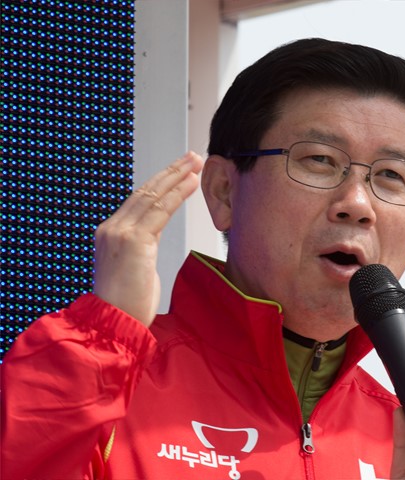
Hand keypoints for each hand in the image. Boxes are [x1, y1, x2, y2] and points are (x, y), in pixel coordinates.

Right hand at [93, 152, 203, 325]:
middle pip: (145, 191)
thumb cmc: (127, 304)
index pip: (137, 200)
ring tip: (196, 162)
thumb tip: (153, 238)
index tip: (177, 172)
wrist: (114, 324)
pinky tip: (192, 182)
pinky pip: (161, 210)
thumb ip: (141, 248)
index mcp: (110, 233)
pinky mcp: (133, 241)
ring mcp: (120, 233)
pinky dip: (178, 193)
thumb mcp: (134, 269)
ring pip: (153, 196)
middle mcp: (111, 228)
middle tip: (190, 157)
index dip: (159, 183)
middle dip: (170, 172)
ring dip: (177, 176)